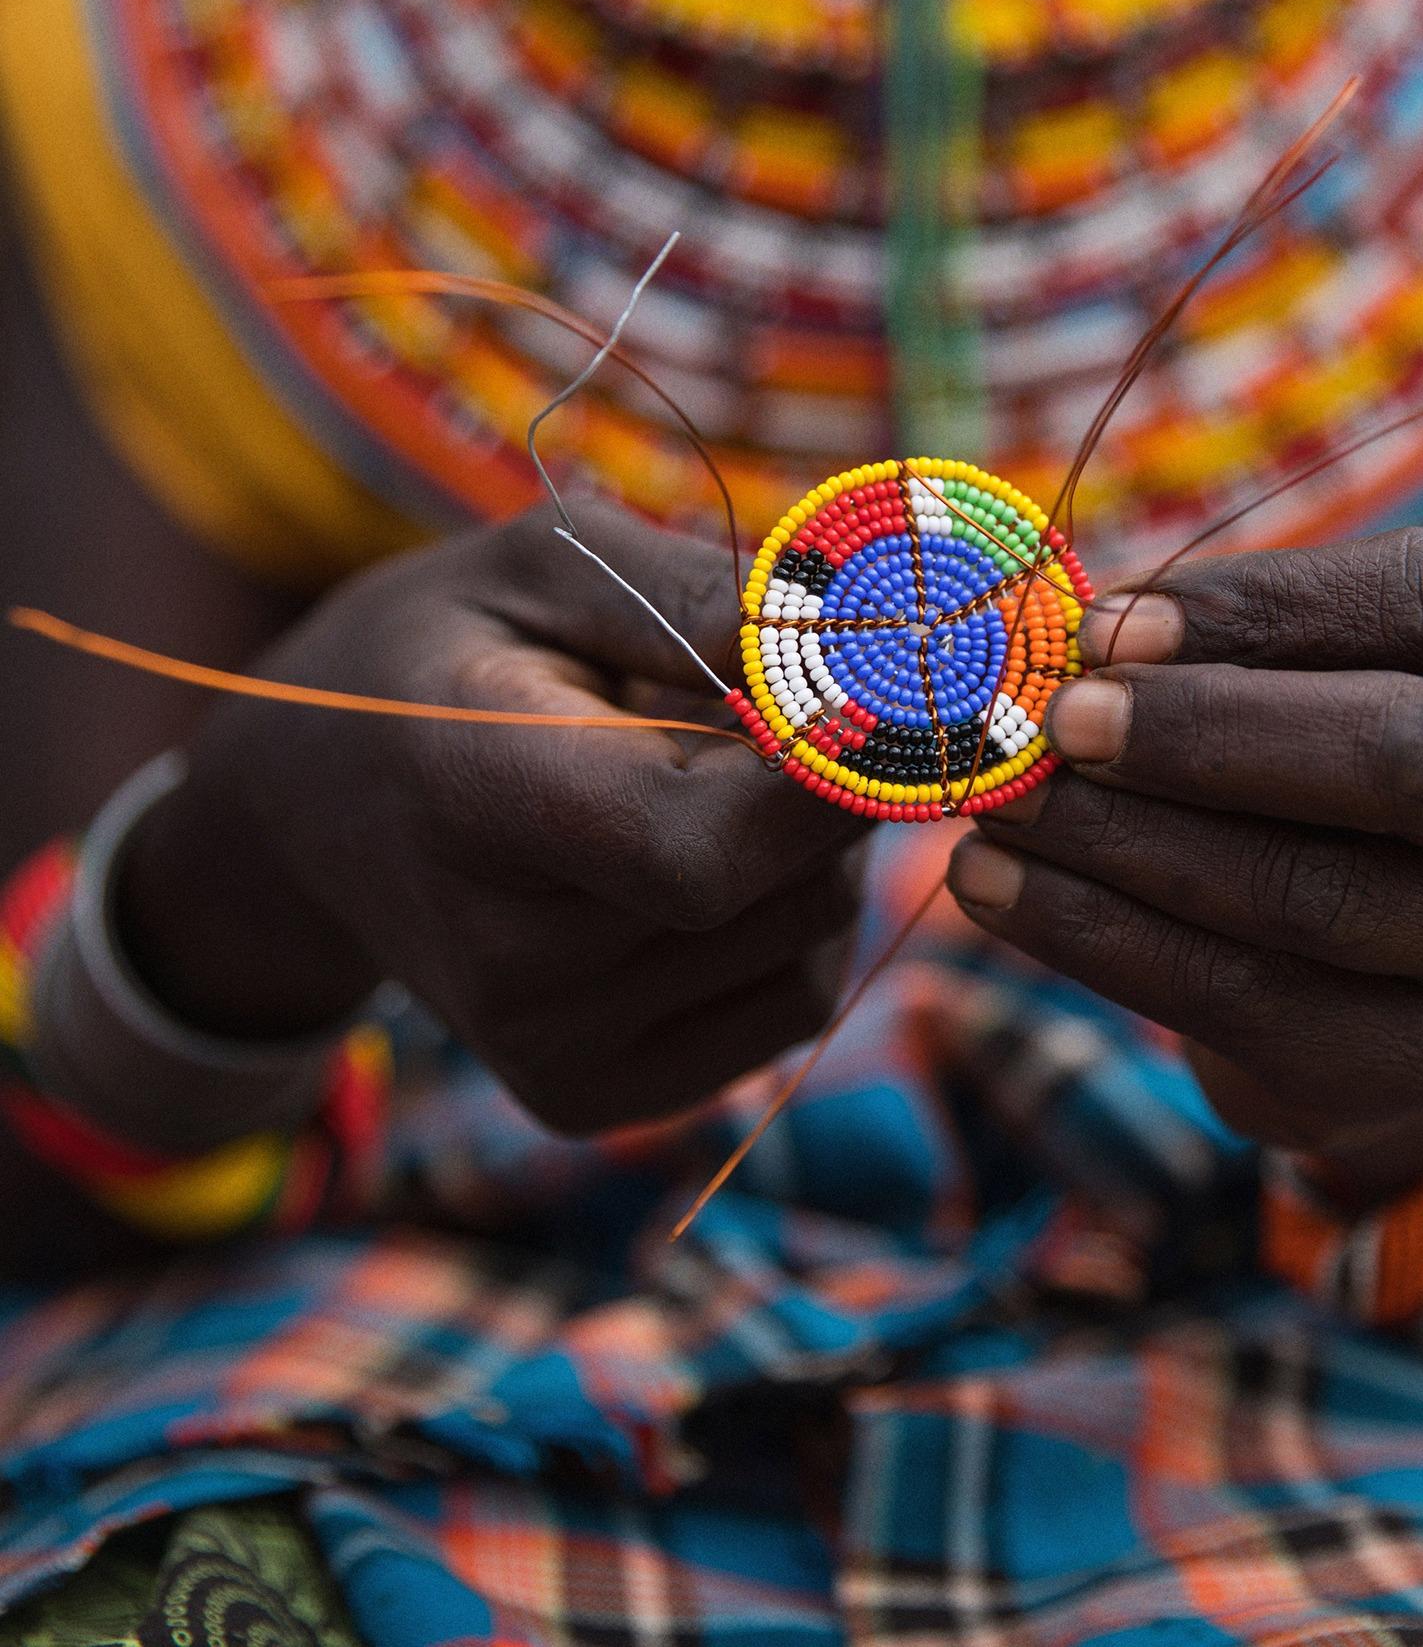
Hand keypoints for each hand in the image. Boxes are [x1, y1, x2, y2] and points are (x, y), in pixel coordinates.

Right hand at [120, 500, 865, 1136]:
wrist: (307, 811)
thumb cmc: (442, 654)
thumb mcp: (539, 563)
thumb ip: (695, 595)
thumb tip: (859, 643)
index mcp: (478, 799)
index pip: (709, 844)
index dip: (832, 768)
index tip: (879, 681)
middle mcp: (511, 960)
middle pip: (788, 883)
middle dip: (833, 778)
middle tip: (764, 702)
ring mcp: (549, 1047)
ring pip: (814, 935)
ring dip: (812, 843)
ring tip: (698, 774)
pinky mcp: (591, 1095)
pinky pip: (792, 999)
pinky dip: (790, 918)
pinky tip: (695, 859)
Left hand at [948, 529, 1422, 1174]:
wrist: (1381, 961)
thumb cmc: (1325, 749)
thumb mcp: (1311, 664)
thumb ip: (1224, 638)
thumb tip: (1069, 634)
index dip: (1261, 608)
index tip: (1102, 625)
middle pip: (1402, 757)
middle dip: (1204, 736)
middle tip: (1056, 722)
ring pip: (1309, 896)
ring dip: (1121, 844)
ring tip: (998, 802)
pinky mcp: (1415, 1061)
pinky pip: (1237, 1000)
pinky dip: (1090, 937)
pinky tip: (990, 887)